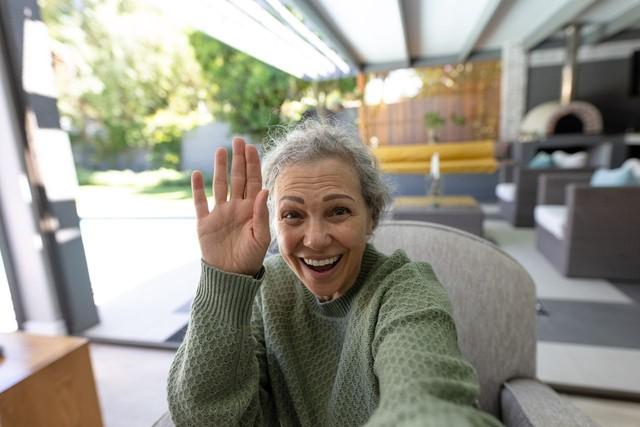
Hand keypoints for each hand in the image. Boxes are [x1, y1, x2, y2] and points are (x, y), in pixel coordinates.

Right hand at [192, 137, 269, 275]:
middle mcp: (236, 207)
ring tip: (220, 150)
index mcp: (252, 209)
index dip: (253, 164)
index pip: (253, 181)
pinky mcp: (205, 222)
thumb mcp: (260, 236)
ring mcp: (220, 213)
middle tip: (238, 140)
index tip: (252, 147)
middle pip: (237, 178)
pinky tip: (197, 174)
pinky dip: (197, 189)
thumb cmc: (250, 257)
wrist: (231, 275)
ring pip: (220, 185)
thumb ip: (261, 213)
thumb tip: (263, 189)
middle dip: (238, 159)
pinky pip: (200, 202)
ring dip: (220, 168)